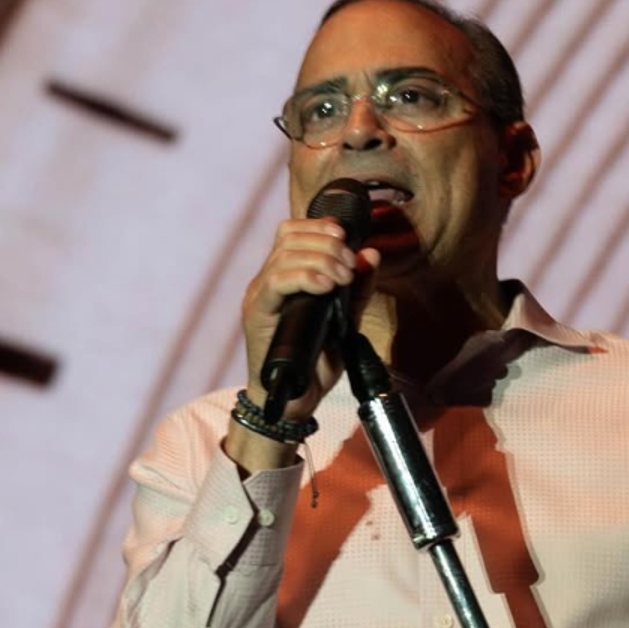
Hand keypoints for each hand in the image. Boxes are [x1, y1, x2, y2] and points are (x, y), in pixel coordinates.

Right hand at [230, 217, 378, 464]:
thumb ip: (357, 288)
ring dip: (322, 259)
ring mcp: (259, 295)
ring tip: (342, 279)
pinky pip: (277, 281)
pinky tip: (327, 288)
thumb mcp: (346, 320)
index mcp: (284, 277)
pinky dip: (307, 277)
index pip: (292, 230)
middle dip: (328, 243)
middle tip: (349, 268)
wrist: (294, 402)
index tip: (347, 238)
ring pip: (285, 254)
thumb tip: (371, 253)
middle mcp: (267, 281)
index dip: (320, 226)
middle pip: (289, 235)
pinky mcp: (256, 313)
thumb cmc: (316, 363)